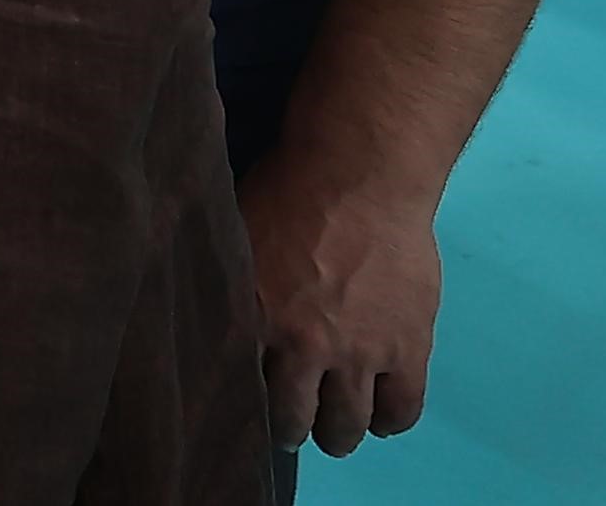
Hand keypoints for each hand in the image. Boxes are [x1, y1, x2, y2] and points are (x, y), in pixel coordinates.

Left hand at [243, 148, 443, 455]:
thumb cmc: (288, 190)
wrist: (361, 173)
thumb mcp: (235, 236)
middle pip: (296, 420)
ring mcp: (361, 352)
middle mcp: (306, 347)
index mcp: (255, 318)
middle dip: (292, 429)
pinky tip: (379, 414)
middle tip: (292, 424)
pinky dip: (389, 421)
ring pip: (347, 424)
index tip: (242, 407)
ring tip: (334, 427)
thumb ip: (225, 284)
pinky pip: (402, 410)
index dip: (243, 404)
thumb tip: (198, 308)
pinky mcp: (407, 347)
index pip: (242, 389)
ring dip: (338, 432)